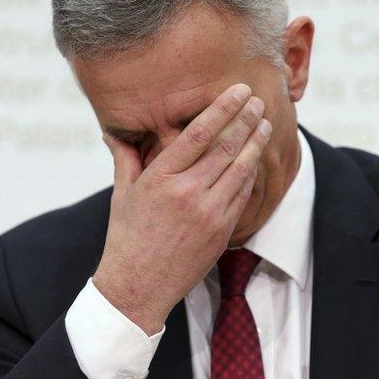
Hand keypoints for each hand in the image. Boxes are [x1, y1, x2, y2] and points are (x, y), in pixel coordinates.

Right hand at [92, 84, 271, 334]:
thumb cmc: (127, 237)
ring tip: (266, 124)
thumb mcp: (121, 194)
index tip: (239, 91)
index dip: (223, 108)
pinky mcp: (222, 231)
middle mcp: (187, 192)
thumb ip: (125, 158)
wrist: (138, 287)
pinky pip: (243, 195)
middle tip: (259, 100)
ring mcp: (208, 213)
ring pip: (241, 169)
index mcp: (160, 178)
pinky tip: (256, 159)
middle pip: (226, 147)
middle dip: (246, 119)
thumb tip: (112, 132)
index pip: (199, 133)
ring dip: (256, 143)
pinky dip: (251, 174)